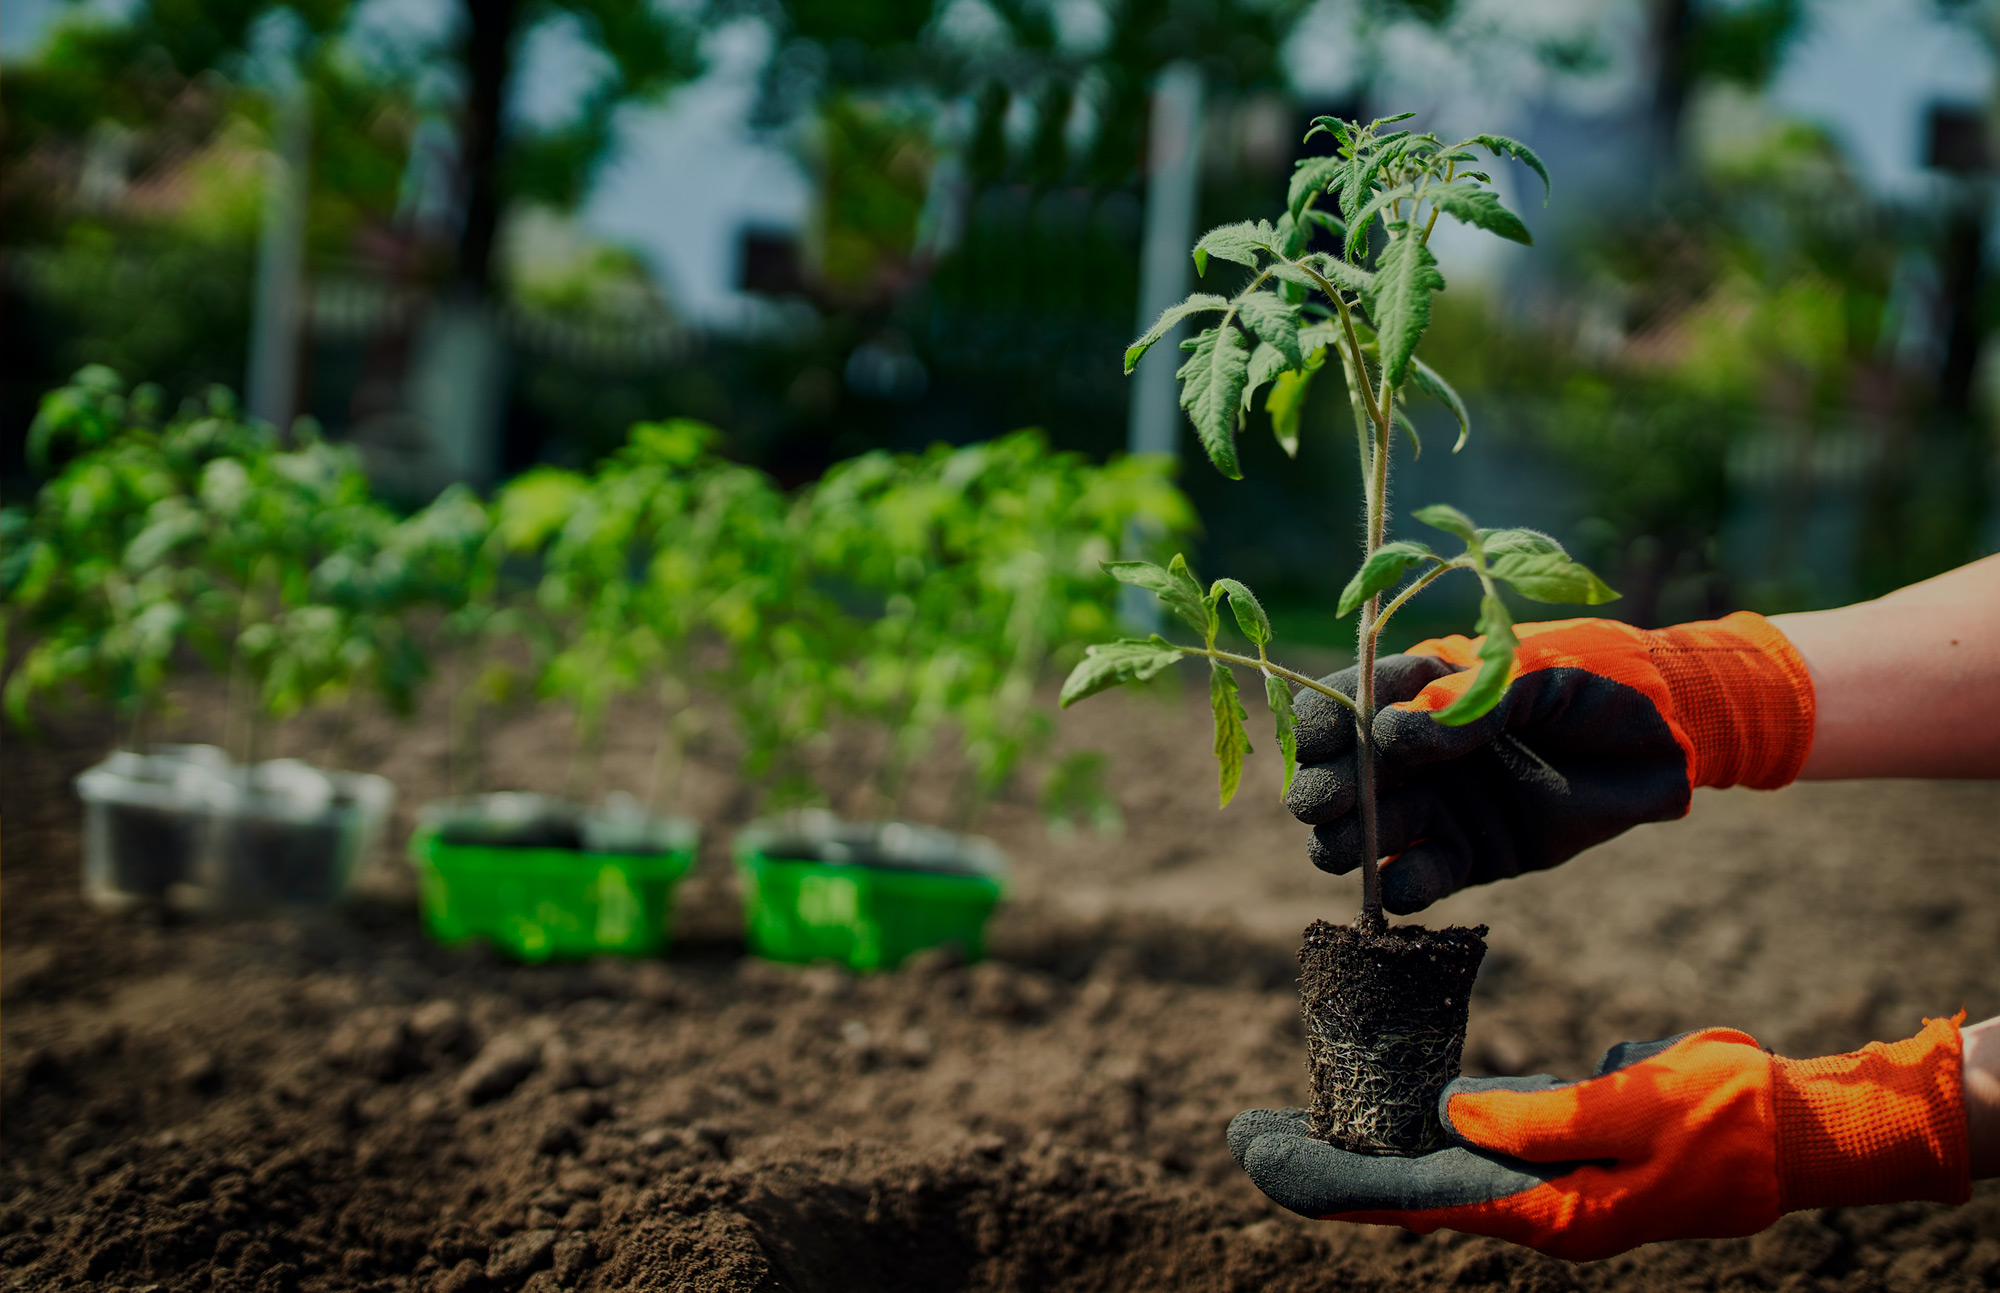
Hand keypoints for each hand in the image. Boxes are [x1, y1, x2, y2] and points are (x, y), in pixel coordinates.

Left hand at [1227, 1017, 1969, 1261]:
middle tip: (1253, 1138)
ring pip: (1440, 1176)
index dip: (1332, 1180)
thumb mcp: (1631, 1104)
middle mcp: (1541, 1209)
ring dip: (1371, 1158)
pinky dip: (1428, 1139)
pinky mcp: (1571, 1160)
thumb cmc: (1727, 1116)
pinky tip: (1391, 1118)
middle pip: (1411, 1195)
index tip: (1263, 1156)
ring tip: (1298, 1130)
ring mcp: (1555, 1188)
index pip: (1415, 1200)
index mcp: (1551, 1210)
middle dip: (1330, 1171)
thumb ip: (1537, 1115)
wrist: (1806, 1132)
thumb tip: (1448, 1116)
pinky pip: (1483, 1153)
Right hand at [1285, 613, 1814, 912]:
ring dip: (1344, 842)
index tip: (1327, 738)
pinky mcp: (1466, 857)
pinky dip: (1399, 888)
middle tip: (1333, 800)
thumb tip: (1389, 735)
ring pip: (1357, 834)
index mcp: (1414, 695)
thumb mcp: (1530, 675)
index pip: (1338, 707)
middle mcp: (1411, 754)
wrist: (1662, 742)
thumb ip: (1465, 701)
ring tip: (1356, 843)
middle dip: (1325, 789)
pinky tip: (1404, 882)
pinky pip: (1414, 880)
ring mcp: (1434, 807)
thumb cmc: (1593, 686)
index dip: (1320, 724)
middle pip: (1334, 777)